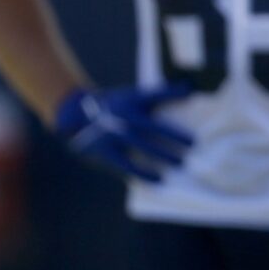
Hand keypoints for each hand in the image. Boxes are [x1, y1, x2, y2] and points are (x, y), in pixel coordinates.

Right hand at [52, 82, 195, 182]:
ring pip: (141, 145)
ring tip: (180, 162)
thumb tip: (190, 90)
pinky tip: (158, 179)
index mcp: (130, 100)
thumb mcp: (133, 96)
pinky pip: (126, 164)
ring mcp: (112, 134)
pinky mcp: (104, 150)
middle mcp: (121, 116)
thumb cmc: (115, 106)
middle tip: (193, 144)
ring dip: (162, 154)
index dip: (172, 93)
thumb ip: (162, 94)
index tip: (191, 95)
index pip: (154, 94)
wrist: (75, 115)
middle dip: (172, 135)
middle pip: (151, 126)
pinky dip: (143, 173)